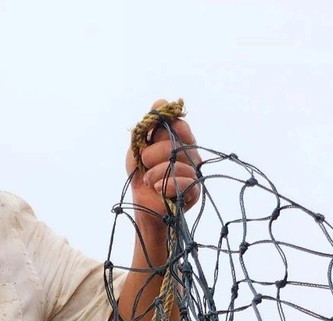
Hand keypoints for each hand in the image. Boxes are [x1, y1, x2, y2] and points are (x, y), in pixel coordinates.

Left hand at [127, 100, 200, 222]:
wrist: (143, 208)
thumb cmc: (141, 178)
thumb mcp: (137, 150)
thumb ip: (146, 127)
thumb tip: (161, 102)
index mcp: (177, 143)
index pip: (180, 125)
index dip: (171, 124)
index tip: (157, 130)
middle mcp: (189, 155)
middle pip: (177, 143)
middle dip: (154, 152)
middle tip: (144, 162)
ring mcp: (194, 173)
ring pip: (179, 162)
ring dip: (157, 172)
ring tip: (148, 181)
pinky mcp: (195, 191)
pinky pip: (186, 181)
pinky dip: (168, 184)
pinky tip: (157, 189)